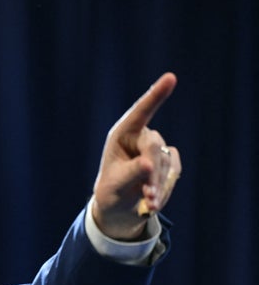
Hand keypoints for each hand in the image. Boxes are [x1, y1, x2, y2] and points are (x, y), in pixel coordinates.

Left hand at [92, 72, 181, 239]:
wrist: (120, 206)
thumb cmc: (111, 191)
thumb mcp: (115, 185)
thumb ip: (131, 173)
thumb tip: (150, 165)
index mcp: (122, 134)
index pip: (140, 112)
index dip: (156, 95)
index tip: (171, 77)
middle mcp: (140, 137)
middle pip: (154, 147)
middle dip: (151, 174)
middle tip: (149, 196)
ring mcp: (156, 147)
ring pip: (166, 163)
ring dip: (158, 186)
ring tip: (148, 203)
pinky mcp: (169, 160)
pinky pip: (174, 172)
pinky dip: (165, 188)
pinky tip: (154, 201)